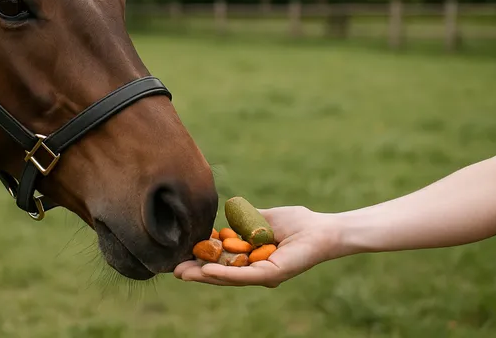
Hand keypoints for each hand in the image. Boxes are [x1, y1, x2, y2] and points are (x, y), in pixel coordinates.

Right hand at [173, 206, 342, 286]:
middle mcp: (256, 271)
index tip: (180, 255)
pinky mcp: (272, 275)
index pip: (221, 260)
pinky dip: (224, 274)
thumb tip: (224, 217)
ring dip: (204, 276)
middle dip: (196, 272)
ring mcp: (263, 275)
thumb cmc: (297, 222)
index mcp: (252, 258)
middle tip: (173, 271)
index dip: (201, 258)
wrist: (322, 228)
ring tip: (183, 273)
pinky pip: (244, 276)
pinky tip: (207, 271)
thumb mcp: (262, 218)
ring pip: (228, 277)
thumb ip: (243, 220)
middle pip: (221, 273)